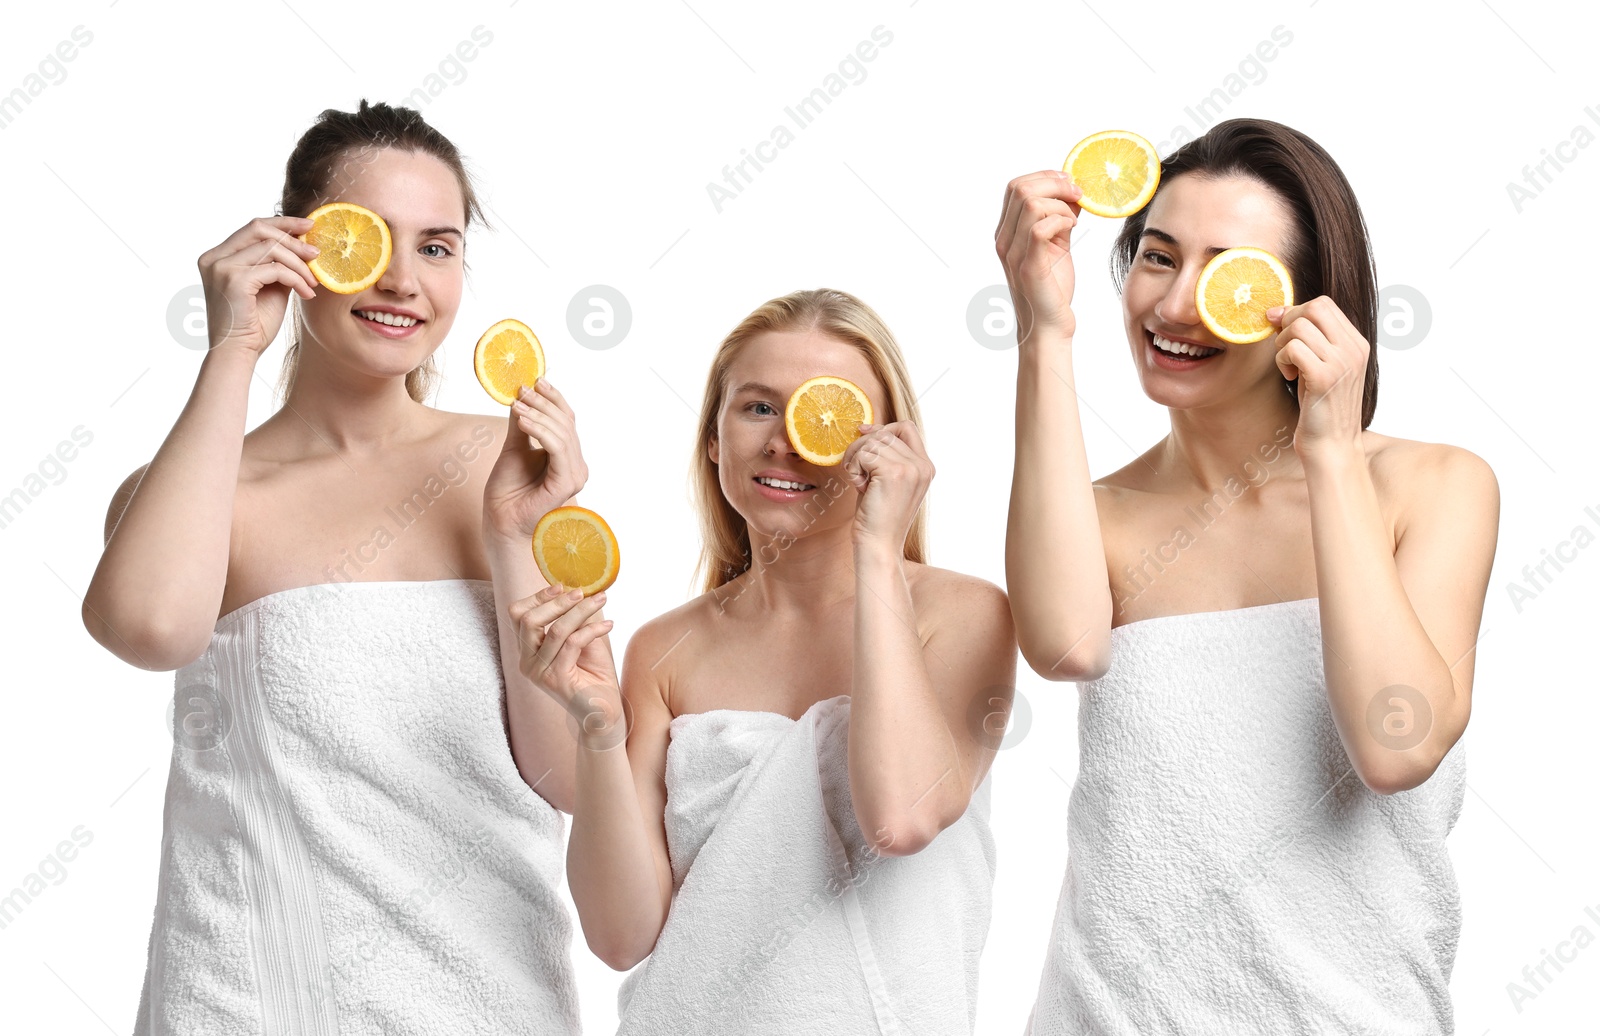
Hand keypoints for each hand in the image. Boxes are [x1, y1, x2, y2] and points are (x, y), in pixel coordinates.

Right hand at [196, 215, 320, 354]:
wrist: (238, 353)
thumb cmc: (254, 324)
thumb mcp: (268, 286)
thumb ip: (278, 264)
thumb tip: (303, 245)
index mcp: (218, 256)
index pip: (253, 227)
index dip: (282, 223)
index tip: (308, 226)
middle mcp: (214, 258)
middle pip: (259, 229)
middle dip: (293, 237)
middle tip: (317, 252)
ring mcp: (221, 267)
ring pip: (271, 248)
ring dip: (299, 264)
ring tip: (313, 282)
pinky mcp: (234, 280)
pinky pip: (275, 269)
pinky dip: (296, 279)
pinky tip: (306, 293)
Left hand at [483, 378, 589, 542]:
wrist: (501, 519)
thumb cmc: (508, 489)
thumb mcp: (514, 447)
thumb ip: (522, 424)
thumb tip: (522, 393)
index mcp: (567, 456)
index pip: (567, 419)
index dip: (554, 398)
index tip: (535, 380)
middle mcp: (575, 465)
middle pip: (567, 423)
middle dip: (543, 403)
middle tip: (521, 392)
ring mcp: (574, 474)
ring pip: (564, 433)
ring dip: (539, 415)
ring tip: (516, 406)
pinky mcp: (566, 483)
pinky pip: (558, 448)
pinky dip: (541, 431)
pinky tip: (523, 421)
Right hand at [508, 584, 622, 746]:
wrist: (604, 712)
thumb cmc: (593, 675)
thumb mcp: (582, 641)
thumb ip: (575, 620)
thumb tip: (580, 591)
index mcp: (528, 651)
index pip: (518, 616)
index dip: (537, 597)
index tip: (561, 585)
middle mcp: (528, 662)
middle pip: (528, 620)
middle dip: (556, 602)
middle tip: (582, 592)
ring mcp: (540, 672)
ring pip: (555, 630)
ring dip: (581, 611)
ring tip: (601, 599)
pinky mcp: (557, 679)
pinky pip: (573, 644)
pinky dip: (592, 630)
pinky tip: (609, 625)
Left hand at [841, 421, 933, 551]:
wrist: (879, 545)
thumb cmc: (878, 517)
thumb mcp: (887, 482)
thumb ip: (886, 456)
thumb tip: (867, 428)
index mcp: (925, 467)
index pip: (907, 428)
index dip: (883, 427)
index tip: (863, 434)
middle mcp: (923, 466)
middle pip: (886, 433)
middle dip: (862, 446)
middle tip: (855, 469)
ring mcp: (911, 468)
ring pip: (873, 442)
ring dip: (856, 458)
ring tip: (859, 481)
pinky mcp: (894, 473)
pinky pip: (864, 454)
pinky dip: (854, 469)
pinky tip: (859, 487)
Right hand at [994, 171, 1082, 343]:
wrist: (1049, 326)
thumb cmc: (1052, 288)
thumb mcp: (1056, 245)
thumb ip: (1058, 219)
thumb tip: (1074, 193)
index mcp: (1007, 232)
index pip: (1016, 187)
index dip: (1045, 176)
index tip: (1070, 183)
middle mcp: (1004, 240)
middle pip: (1021, 188)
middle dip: (1055, 184)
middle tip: (1078, 195)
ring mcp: (1014, 253)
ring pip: (1031, 204)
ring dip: (1061, 204)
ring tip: (1075, 220)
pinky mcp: (1029, 267)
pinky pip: (1040, 228)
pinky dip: (1061, 221)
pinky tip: (1073, 231)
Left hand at [1267, 296, 1369, 457]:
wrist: (1331, 444)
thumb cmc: (1321, 406)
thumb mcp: (1321, 366)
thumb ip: (1310, 339)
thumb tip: (1277, 311)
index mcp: (1357, 343)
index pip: (1324, 304)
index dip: (1296, 311)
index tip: (1282, 329)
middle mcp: (1354, 349)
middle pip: (1314, 307)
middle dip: (1289, 323)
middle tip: (1285, 348)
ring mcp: (1342, 363)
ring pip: (1299, 327)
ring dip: (1282, 345)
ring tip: (1289, 366)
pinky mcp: (1324, 377)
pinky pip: (1292, 349)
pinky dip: (1282, 360)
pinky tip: (1290, 377)